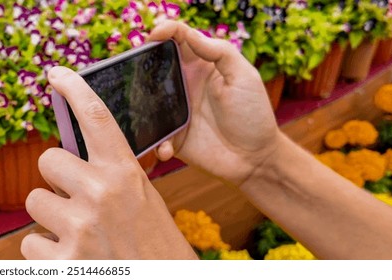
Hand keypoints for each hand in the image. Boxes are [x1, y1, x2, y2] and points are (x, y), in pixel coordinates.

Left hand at [21, 66, 196, 259]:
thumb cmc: (154, 244)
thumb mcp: (142, 199)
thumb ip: (110, 175)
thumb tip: (67, 159)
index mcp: (125, 173)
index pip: (96, 117)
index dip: (74, 88)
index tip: (57, 74)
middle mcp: (101, 194)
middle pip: (47, 160)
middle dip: (56, 181)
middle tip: (76, 199)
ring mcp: (80, 228)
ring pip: (34, 202)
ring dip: (49, 219)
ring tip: (79, 235)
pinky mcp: (63, 263)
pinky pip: (29, 244)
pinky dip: (46, 255)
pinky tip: (73, 259)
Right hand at [150, 21, 282, 186]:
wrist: (254, 158)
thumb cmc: (253, 114)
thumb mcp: (244, 76)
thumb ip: (220, 52)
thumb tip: (189, 33)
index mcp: (201, 65)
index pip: (178, 39)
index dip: (164, 31)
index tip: (154, 36)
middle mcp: (184, 84)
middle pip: (154, 65)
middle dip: (141, 62)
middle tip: (136, 67)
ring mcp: (175, 110)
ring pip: (145, 99)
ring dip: (139, 101)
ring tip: (141, 107)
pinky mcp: (171, 136)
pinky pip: (153, 135)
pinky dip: (156, 141)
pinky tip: (168, 147)